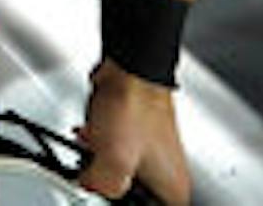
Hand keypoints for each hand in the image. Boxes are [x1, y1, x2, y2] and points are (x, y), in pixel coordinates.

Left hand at [77, 59, 189, 202]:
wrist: (129, 70)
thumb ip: (102, 186)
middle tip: (96, 169)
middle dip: (107, 182)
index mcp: (172, 189)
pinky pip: (111, 153)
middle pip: (129, 195)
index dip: (121, 204)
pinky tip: (90, 136)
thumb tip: (90, 188)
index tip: (107, 194)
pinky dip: (97, 146)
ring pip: (117, 174)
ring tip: (94, 147)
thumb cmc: (133, 107)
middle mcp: (166, 175)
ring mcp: (150, 156)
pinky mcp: (133, 138)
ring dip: (99, 162)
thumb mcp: (113, 160)